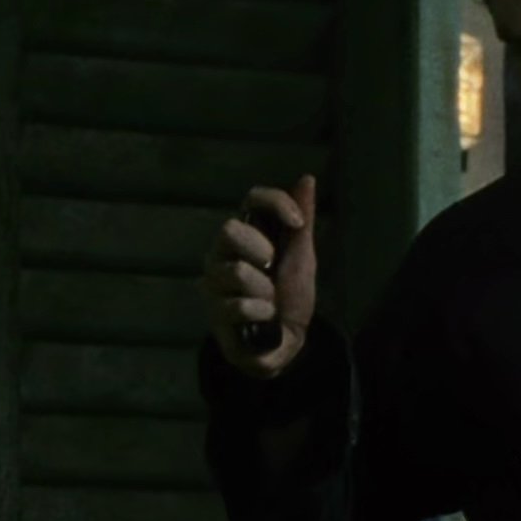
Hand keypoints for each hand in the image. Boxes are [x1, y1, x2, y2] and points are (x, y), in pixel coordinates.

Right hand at [201, 174, 318, 376]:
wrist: (289, 342)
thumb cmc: (291, 296)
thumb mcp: (302, 257)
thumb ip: (301, 221)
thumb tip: (306, 178)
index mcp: (246, 234)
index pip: (251, 200)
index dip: (275, 203)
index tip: (298, 223)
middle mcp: (222, 253)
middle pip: (229, 230)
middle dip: (261, 251)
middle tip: (272, 270)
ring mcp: (214, 283)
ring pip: (237, 272)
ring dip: (266, 292)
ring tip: (269, 303)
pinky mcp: (214, 313)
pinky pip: (239, 305)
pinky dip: (261, 314)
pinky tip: (262, 320)